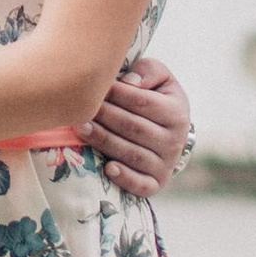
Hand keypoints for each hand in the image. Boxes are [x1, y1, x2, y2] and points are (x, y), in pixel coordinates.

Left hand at [82, 54, 190, 197]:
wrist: (169, 134)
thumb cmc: (157, 99)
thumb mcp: (160, 79)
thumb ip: (148, 72)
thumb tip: (129, 82)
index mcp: (176, 113)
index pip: (142, 102)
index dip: (116, 93)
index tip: (94, 86)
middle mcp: (174, 141)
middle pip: (133, 128)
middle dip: (104, 116)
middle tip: (79, 107)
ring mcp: (165, 165)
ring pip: (131, 153)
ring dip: (104, 141)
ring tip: (80, 128)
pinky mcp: (155, 184)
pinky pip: (141, 185)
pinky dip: (125, 178)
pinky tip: (108, 169)